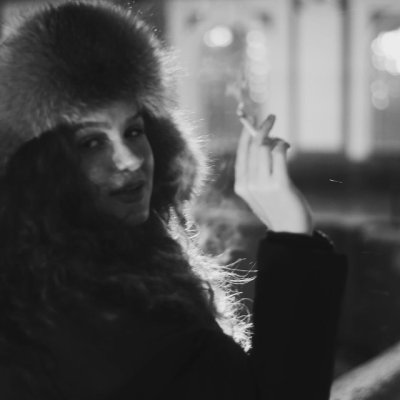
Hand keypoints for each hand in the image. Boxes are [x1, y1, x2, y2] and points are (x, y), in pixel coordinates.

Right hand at [234, 114, 313, 234]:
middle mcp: (248, 184)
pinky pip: (278, 153)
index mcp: (241, 185)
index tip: (252, 120)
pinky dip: (283, 145)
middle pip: (252, 146)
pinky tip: (287, 146)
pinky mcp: (279, 184)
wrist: (290, 232)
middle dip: (261, 127)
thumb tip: (267, 142)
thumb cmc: (278, 208)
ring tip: (284, 142)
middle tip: (271, 117)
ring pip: (264, 147)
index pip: (241, 152)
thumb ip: (259, 171)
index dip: (246, 133)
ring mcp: (262, 185)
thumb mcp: (261, 191)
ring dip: (276, 138)